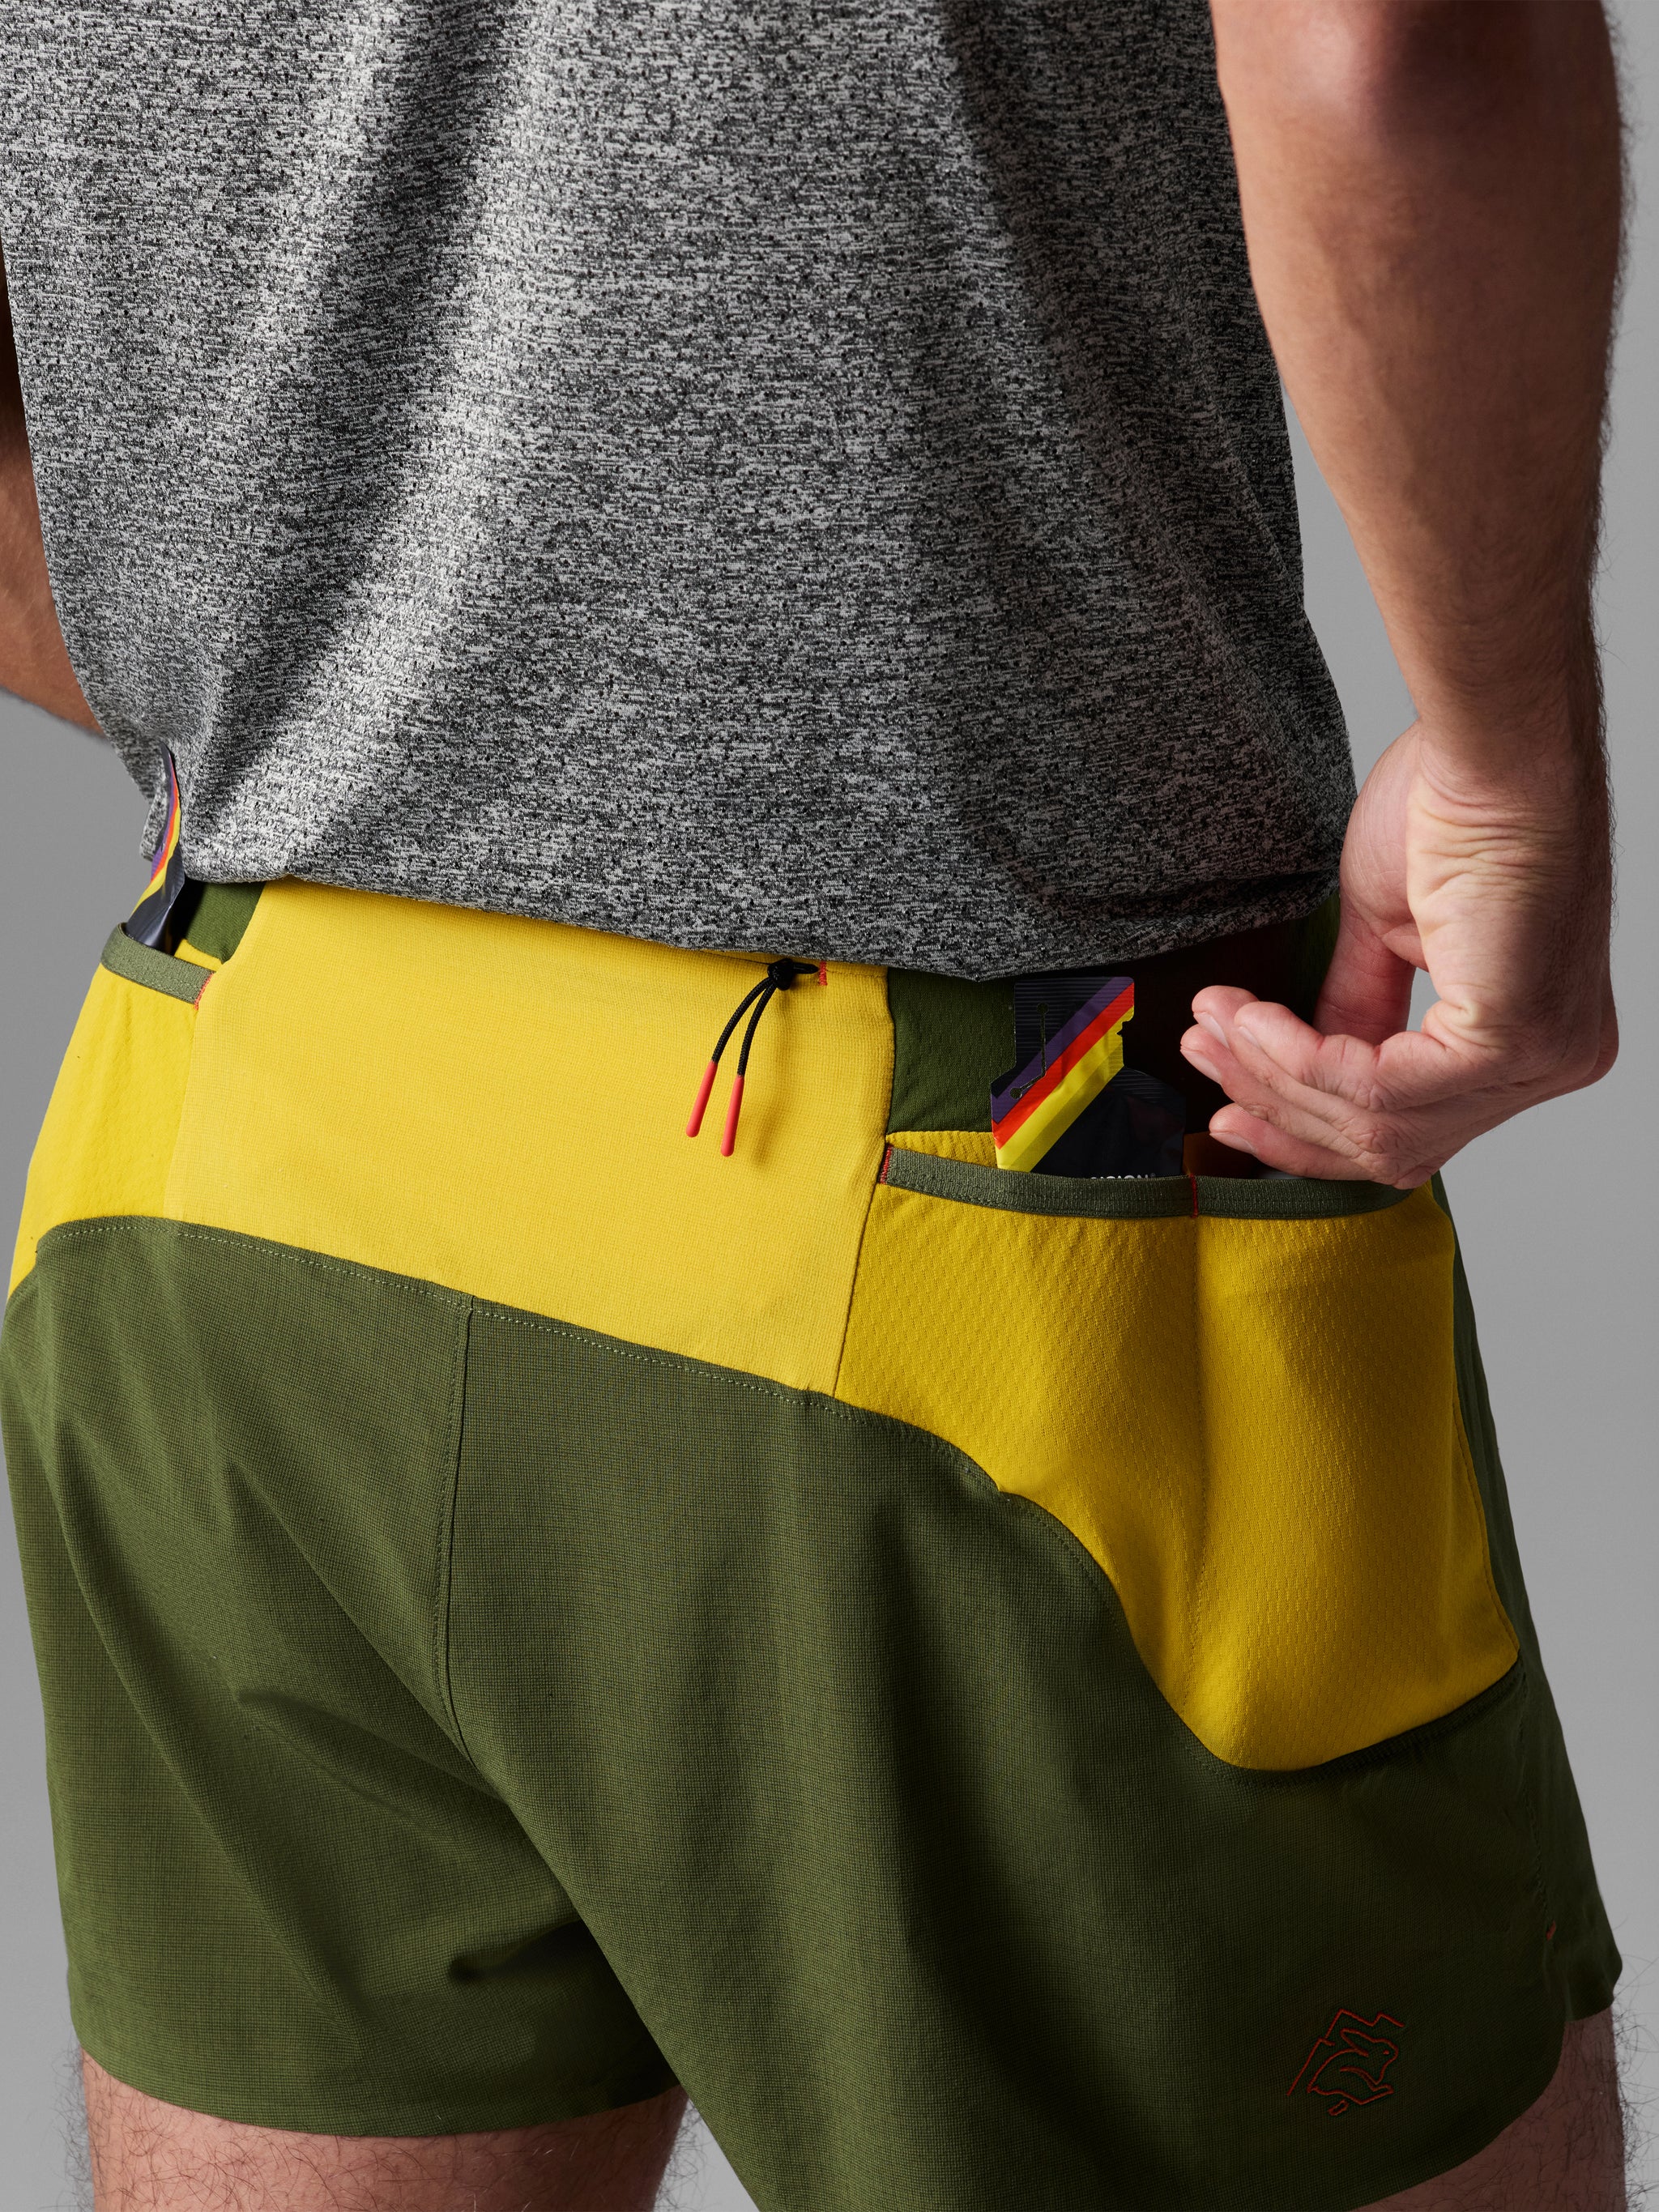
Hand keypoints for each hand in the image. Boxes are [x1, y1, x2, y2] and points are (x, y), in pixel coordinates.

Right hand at [1179, 720, 1617, 1185]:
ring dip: (1275, 1075)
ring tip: (1219, 1021)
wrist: (1489, 747)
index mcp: (1532, 1042)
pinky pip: (1379, 1089)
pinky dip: (1300, 1059)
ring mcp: (1539, 1059)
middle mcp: (1553, 1063)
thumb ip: (1354, 1009)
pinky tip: (1255, 1020)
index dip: (1305, 1127)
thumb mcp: (1386, 931)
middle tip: (1204, 1051)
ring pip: (1377, 1125)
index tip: (1228, 1101)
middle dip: (1278, 1106)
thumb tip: (1298, 1066)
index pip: (1412, 1130)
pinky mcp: (1509, 1042)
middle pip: (1389, 1145)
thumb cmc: (1458, 804)